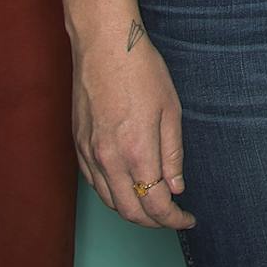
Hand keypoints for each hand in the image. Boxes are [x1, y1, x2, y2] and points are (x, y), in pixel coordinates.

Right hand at [72, 25, 195, 229]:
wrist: (104, 44)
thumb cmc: (142, 70)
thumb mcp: (171, 110)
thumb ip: (173, 154)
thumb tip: (176, 187)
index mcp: (137, 151)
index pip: (157, 204)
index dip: (174, 218)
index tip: (187, 218)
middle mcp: (109, 159)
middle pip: (131, 211)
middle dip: (154, 222)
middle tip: (173, 218)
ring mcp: (90, 153)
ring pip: (110, 201)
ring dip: (132, 211)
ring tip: (153, 207)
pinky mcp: (78, 145)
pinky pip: (94, 183)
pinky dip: (112, 194)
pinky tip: (126, 188)